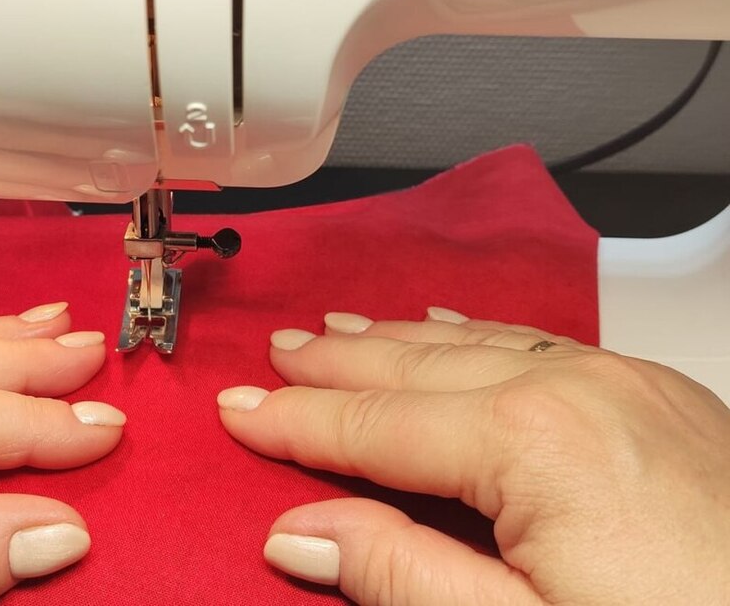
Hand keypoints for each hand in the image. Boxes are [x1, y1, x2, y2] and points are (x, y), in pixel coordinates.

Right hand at [217, 309, 729, 604]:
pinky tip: (449, 324)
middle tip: (280, 353)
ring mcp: (624, 380)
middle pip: (418, 366)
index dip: (297, 421)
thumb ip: (405, 577)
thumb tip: (298, 533)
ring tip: (341, 330)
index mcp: (531, 440)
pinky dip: (476, 333)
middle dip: (339, 363)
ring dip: (399, 339)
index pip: (376, 425)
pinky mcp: (662, 392)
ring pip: (476, 341)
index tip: (240, 408)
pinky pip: (539, 341)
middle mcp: (573, 386)